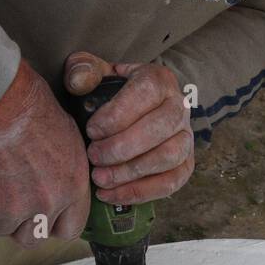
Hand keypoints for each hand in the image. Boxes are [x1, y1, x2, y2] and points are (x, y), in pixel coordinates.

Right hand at [0, 60, 90, 246]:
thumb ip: (65, 168)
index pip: (70, 229)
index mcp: (72, 186)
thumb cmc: (24, 102)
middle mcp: (47, 203)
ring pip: (5, 232)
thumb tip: (59, 180)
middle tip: (9, 199)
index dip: (54, 223)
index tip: (42, 215)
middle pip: (35, 237)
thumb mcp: (65, 132)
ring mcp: (14, 211)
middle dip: (23, 223)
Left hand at [63, 52, 194, 204]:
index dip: (118, 115)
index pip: (146, 94)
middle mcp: (180, 107)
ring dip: (131, 172)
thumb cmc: (110, 93)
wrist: (133, 111)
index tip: (92, 130)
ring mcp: (186, 137)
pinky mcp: (185, 164)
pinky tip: (111, 194)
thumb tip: (78, 83)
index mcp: (159, 80)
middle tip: (93, 157)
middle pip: (159, 129)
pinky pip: (171, 182)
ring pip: (168, 157)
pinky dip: (140, 192)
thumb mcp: (95, 74)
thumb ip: (82, 70)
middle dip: (122, 147)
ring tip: (100, 178)